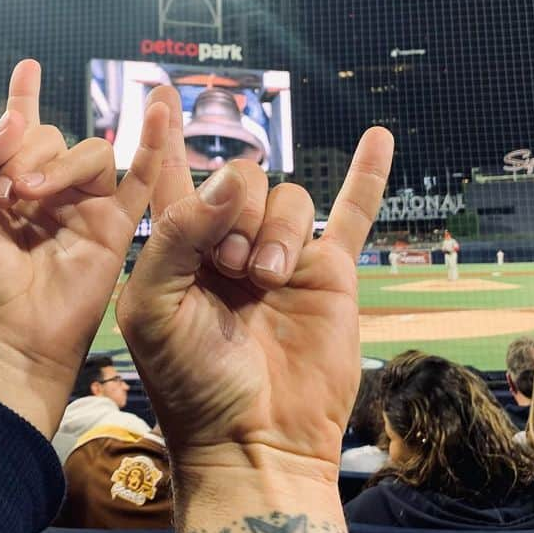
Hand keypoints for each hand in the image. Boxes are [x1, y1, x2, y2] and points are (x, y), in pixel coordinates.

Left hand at [0, 60, 166, 437]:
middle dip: (27, 152)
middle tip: (7, 194)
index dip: (24, 99)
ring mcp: (86, 209)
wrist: (9, 339)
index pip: (22, 134)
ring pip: (91, 154)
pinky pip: (141, 181)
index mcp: (11, 190)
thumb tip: (16, 117)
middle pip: (54, 138)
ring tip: (30, 194)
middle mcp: (51, 194)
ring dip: (61, 162)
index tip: (29, 68)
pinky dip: (153, 145)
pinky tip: (157, 111)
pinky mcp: (116, 228)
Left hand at [117, 87, 392, 490]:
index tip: (157, 94)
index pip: (170, 175)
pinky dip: (367, 177)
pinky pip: (353, 215)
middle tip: (230, 266)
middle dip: (236, 212)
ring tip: (266, 281)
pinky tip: (380, 137)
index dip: (162, 135)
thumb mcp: (153, 307)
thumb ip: (177, 234)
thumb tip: (230, 175)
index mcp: (180, 247)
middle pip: (242, 178)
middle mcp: (231, 243)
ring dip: (278, 233)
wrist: (253, 439)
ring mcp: (283, 256)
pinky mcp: (329, 274)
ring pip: (290, 198)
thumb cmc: (189, 382)